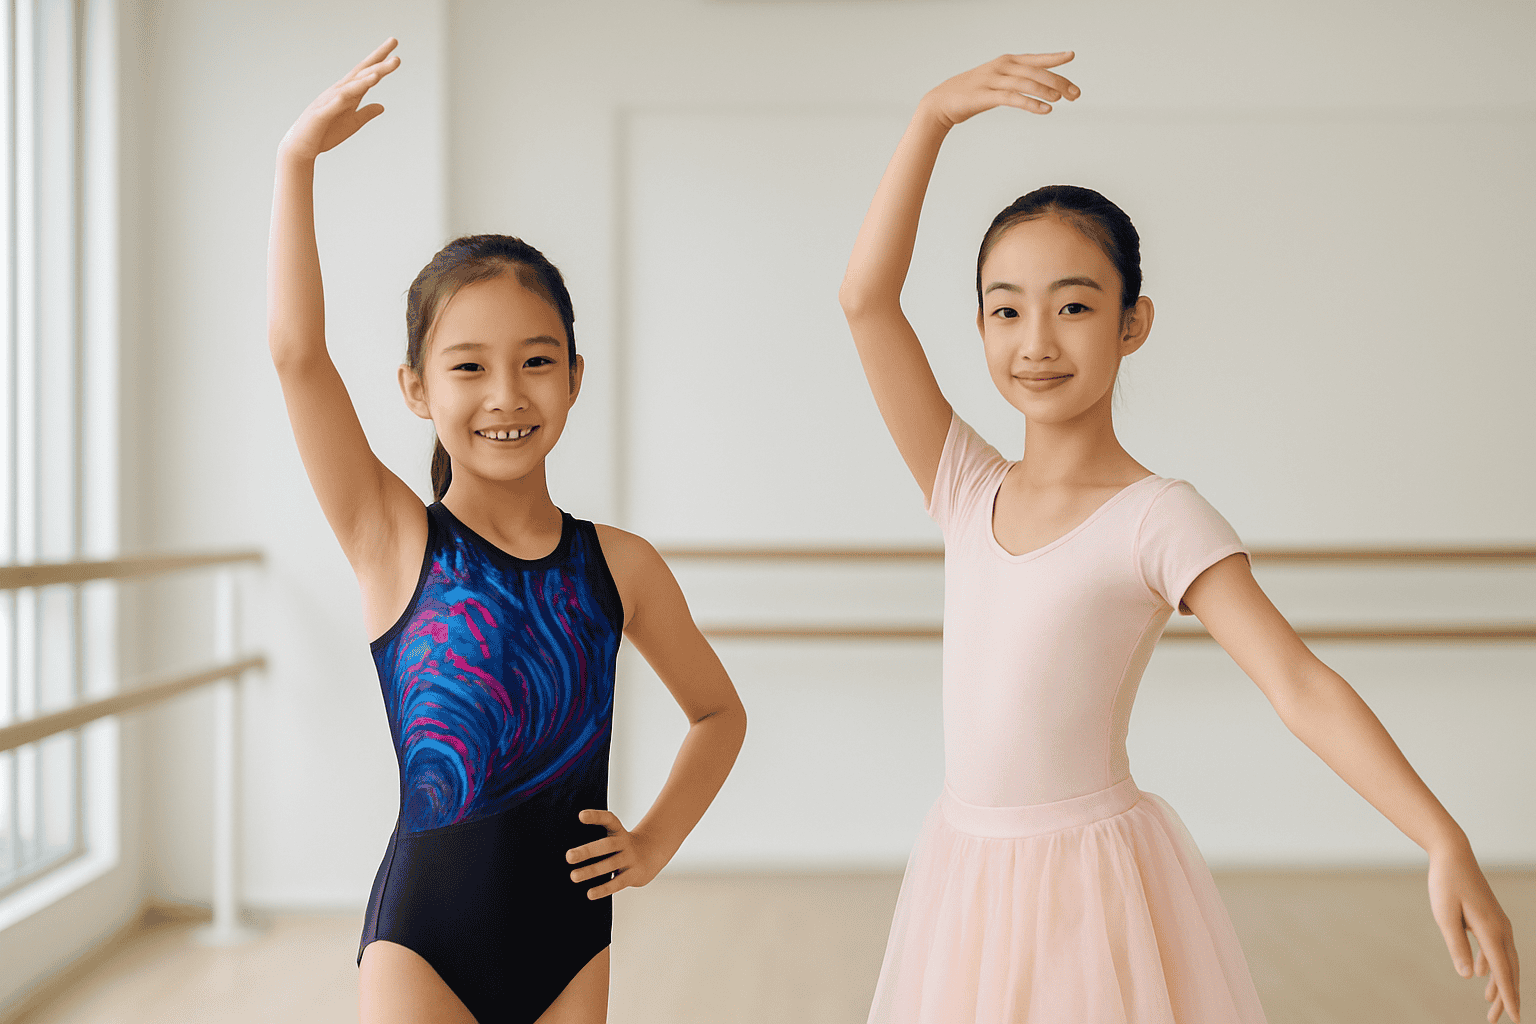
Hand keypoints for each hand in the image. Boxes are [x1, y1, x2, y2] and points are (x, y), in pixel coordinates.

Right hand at [279, 38, 399, 162]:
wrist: (301, 147)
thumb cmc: (325, 133)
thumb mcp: (352, 123)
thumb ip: (366, 113)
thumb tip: (382, 106)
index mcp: (348, 93)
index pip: (367, 74)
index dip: (380, 62)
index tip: (396, 51)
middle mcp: (339, 91)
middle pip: (362, 73)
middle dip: (379, 61)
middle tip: (396, 47)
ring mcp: (330, 100)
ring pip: (353, 84)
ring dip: (370, 75)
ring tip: (387, 67)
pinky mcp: (323, 112)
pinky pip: (339, 101)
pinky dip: (352, 92)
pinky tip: (364, 86)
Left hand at [565, 809, 664, 899]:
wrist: (652, 853)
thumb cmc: (623, 846)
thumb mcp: (615, 836)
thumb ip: (597, 839)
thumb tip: (569, 852)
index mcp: (618, 831)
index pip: (609, 819)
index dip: (596, 816)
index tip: (580, 816)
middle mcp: (625, 843)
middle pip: (606, 845)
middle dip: (587, 851)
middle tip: (569, 856)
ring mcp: (630, 859)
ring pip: (610, 865)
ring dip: (591, 871)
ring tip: (574, 876)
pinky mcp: (634, 874)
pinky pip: (618, 883)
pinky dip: (603, 889)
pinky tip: (590, 893)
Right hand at [920, 51, 1078, 129]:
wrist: (942, 102)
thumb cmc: (971, 94)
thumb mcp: (996, 82)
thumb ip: (1016, 81)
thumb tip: (1039, 85)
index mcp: (1006, 62)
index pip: (1035, 59)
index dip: (1054, 57)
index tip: (1071, 56)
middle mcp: (1002, 67)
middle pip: (1036, 72)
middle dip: (1059, 81)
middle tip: (1075, 94)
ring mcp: (994, 80)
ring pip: (1027, 83)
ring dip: (1047, 90)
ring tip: (1062, 99)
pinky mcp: (986, 96)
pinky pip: (1013, 98)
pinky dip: (1031, 103)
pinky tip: (1045, 109)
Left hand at [1428, 846, 1520, 1021]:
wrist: (1452, 854)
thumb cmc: (1446, 883)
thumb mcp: (1444, 915)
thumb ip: (1456, 945)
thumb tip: (1467, 976)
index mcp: (1490, 930)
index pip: (1503, 972)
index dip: (1509, 997)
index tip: (1515, 1019)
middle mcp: (1500, 928)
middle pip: (1509, 970)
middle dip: (1506, 996)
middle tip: (1498, 1020)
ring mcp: (1498, 923)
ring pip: (1504, 960)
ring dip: (1499, 982)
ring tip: (1490, 1004)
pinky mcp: (1490, 918)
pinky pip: (1495, 948)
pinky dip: (1492, 964)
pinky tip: (1480, 974)